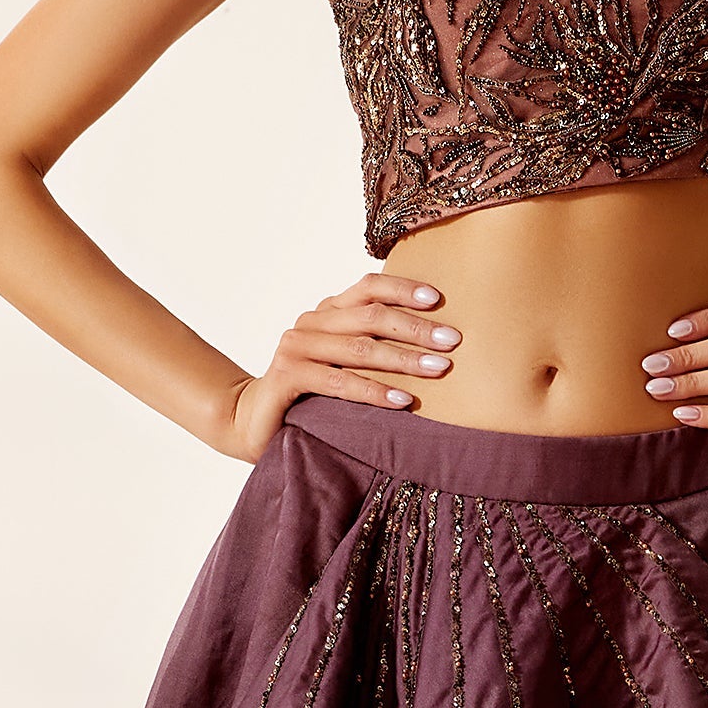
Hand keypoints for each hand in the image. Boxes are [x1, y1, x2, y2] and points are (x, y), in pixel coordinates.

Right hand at [223, 272, 457, 460]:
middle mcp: (312, 322)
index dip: (402, 288)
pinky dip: (374, 392)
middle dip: (416, 328)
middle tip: (453, 340)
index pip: (368, 287)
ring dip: (403, 359)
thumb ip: (375, 346)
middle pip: (370, 316)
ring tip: (438, 369)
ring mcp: (296, 347)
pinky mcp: (287, 376)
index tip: (438, 298)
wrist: (255, 420)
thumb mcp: (346, 362)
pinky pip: (339, 383)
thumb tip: (438, 345)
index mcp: (329, 311)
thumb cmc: (313, 392)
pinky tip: (403, 400)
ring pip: (359, 349)